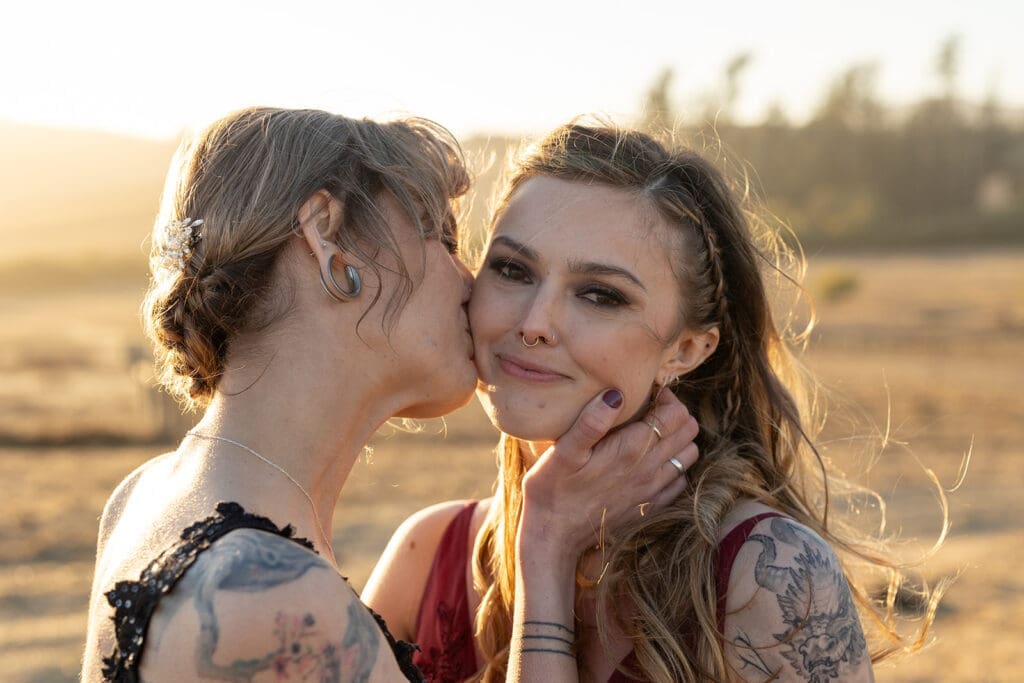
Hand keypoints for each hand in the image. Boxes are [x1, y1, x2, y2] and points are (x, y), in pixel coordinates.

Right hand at [518, 387, 698, 560]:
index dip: (665, 396)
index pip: (675, 413)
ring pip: (690, 454)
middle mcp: (650, 469)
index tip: (645, 392)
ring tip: (652, 431)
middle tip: (649, 408)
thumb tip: (616, 394)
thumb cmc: (552, 488)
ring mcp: (653, 490)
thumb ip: (591, 421)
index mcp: (631, 449)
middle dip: (674, 413)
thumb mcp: (563, 450)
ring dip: (677, 438)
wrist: (554, 535)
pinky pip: (680, 480)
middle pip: (688, 430)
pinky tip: (651, 460)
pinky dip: (674, 465)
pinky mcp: (650, 506)